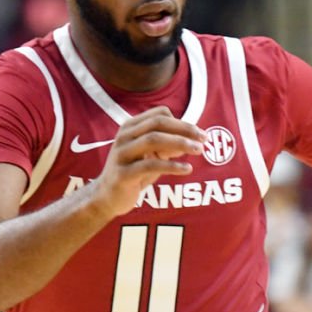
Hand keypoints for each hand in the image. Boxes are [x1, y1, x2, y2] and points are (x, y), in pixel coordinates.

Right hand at [88, 109, 205, 219]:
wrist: (107, 197)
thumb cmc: (133, 172)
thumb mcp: (151, 155)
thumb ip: (169, 146)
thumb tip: (193, 140)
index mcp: (130, 127)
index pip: (160, 114)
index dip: (182, 122)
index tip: (199, 134)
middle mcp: (124, 136)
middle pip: (158, 124)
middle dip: (184, 129)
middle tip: (204, 138)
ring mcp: (121, 154)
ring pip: (153, 140)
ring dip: (180, 143)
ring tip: (198, 150)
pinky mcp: (123, 174)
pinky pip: (150, 165)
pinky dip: (172, 166)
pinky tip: (187, 169)